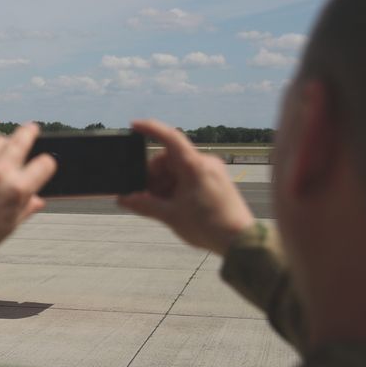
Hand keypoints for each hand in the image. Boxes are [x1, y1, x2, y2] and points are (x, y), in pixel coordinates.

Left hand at [0, 124, 56, 253]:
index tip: (43, 163)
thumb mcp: (11, 225)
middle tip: (31, 128)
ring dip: (3, 144)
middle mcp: (0, 173)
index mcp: (18, 190)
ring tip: (3, 148)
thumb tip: (38, 200)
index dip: (46, 164)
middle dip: (29, 132)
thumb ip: (26, 208)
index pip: (44, 163)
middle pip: (21, 140)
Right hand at [118, 119, 255, 254]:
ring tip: (163, 206)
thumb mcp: (170, 216)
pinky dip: (177, 186)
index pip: (170, 137)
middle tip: (147, 197)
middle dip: (154, 176)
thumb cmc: (208, 226)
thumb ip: (144, 205)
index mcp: (193, 166)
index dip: (151, 129)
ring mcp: (212, 170)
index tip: (134, 125)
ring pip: (178, 168)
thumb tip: (124, 199)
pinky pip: (190, 175)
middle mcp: (205, 163)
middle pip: (169, 159)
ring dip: (165, 183)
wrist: (241, 241)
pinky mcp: (216, 180)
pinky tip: (174, 204)